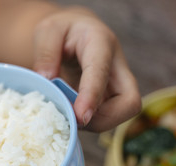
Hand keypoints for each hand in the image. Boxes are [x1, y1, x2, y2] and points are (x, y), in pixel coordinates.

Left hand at [33, 7, 140, 131]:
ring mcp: (116, 85)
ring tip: (67, 115)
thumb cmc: (61, 31)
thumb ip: (45, 53)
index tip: (81, 116)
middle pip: (129, 102)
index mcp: (100, 43)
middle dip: (103, 119)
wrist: (72, 34)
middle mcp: (116, 66)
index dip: (92, 96)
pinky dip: (90, 124)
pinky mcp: (110, 98)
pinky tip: (71, 116)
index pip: (101, 72)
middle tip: (73, 119)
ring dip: (94, 124)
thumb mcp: (47, 31)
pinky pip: (107, 118)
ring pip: (120, 115)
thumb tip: (47, 80)